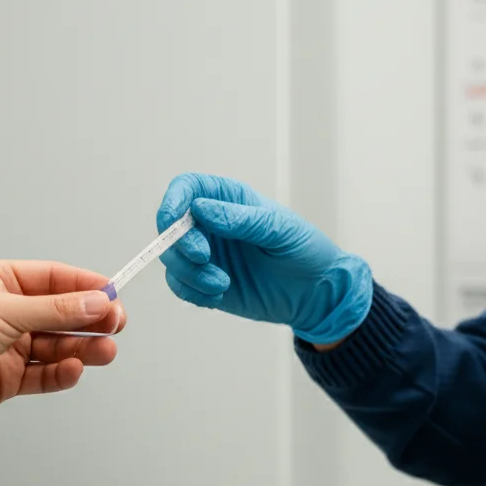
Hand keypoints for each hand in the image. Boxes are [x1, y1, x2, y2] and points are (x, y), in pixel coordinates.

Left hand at [0, 260, 125, 419]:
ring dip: (83, 348)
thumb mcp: (9, 309)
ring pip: (57, 346)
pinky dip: (62, 373)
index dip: (86, 287)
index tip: (114, 294)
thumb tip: (98, 302)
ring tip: (106, 351)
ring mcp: (9, 346)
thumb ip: (57, 310)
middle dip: (90, 320)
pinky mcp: (8, 378)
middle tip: (116, 324)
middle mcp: (8, 312)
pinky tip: (75, 369)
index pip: (55, 279)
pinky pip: (44, 374)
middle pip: (61, 315)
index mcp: (3, 282)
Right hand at [156, 174, 371, 344]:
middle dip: (179, 244)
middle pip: (170, 226)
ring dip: (189, 274)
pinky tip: (219, 297)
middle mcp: (210, 224)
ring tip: (221, 285)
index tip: (173, 222)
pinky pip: (181, 286)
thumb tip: (199, 208)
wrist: (316, 293)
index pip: (186, 188)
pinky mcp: (205, 283)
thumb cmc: (305, 251)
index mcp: (228, 199)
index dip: (172, 201)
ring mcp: (206, 255)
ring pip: (172, 259)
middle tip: (204, 258)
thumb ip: (241, 218)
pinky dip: (193, 293)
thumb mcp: (279, 229)